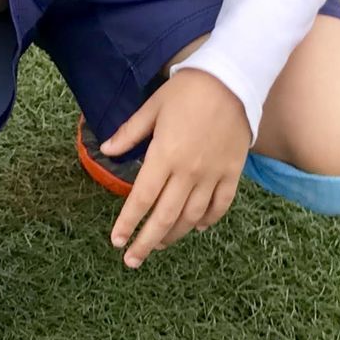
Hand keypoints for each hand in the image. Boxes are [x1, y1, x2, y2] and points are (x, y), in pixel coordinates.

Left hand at [101, 70, 251, 268]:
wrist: (232, 79)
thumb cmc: (187, 90)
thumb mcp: (153, 107)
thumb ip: (130, 132)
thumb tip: (106, 149)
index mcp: (165, 155)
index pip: (142, 199)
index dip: (128, 223)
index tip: (116, 241)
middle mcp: (188, 171)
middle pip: (164, 217)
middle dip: (146, 242)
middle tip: (132, 260)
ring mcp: (212, 174)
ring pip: (191, 217)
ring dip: (173, 235)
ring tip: (159, 245)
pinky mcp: (232, 172)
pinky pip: (220, 205)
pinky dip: (207, 220)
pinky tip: (196, 227)